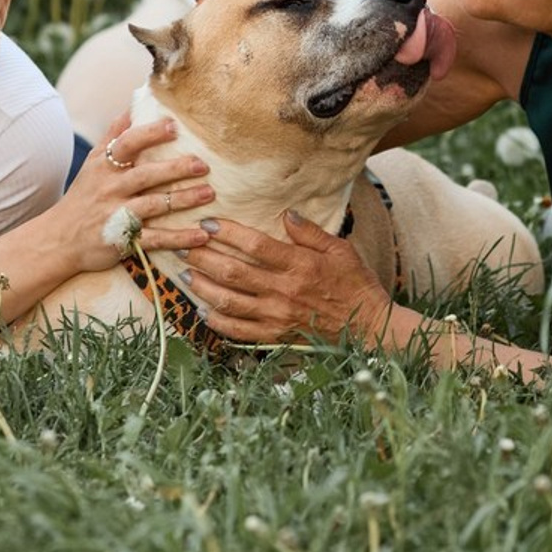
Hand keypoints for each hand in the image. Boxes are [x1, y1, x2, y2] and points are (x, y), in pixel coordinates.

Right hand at [60, 115, 214, 271]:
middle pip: (145, 175)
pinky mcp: (123, 242)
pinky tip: (202, 234)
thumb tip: (133, 103)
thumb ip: (114, 134)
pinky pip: (155, 239)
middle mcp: (109, 189)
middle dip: (175, 168)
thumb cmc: (84, 195)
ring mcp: (116, 216)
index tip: (174, 126)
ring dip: (183, 200)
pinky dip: (179, 238)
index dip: (149, 134)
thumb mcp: (93, 162)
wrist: (58, 240)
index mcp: (104, 166)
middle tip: (203, 164)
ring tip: (209, 193)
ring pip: (153, 206)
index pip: (127, 145)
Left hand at [180, 212, 392, 343]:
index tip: (208, 223)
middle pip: (233, 272)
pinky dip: (217, 321)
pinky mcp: (276, 337)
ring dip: (203, 287)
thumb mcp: (340, 249)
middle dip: (203, 257)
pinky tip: (203, 310)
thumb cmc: (356, 284)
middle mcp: (284, 291)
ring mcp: (277, 317)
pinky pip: (239, 332)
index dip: (228, 233)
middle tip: (183, 245)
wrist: (368, 328)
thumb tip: (286, 213)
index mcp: (299, 265)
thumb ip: (310, 232)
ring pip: (229, 302)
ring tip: (185, 274)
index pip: (255, 245)